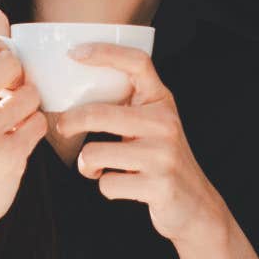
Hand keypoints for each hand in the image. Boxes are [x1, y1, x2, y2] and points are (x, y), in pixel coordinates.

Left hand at [57, 43, 231, 246]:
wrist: (196, 205)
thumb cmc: (161, 160)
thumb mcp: (152, 125)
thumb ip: (126, 108)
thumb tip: (71, 97)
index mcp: (161, 101)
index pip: (137, 63)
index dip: (105, 53)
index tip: (74, 53)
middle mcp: (165, 124)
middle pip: (99, 114)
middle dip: (70, 122)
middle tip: (62, 128)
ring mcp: (163, 155)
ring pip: (95, 153)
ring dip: (87, 165)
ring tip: (97, 167)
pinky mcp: (159, 186)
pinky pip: (107, 183)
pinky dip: (105, 187)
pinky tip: (120, 185)